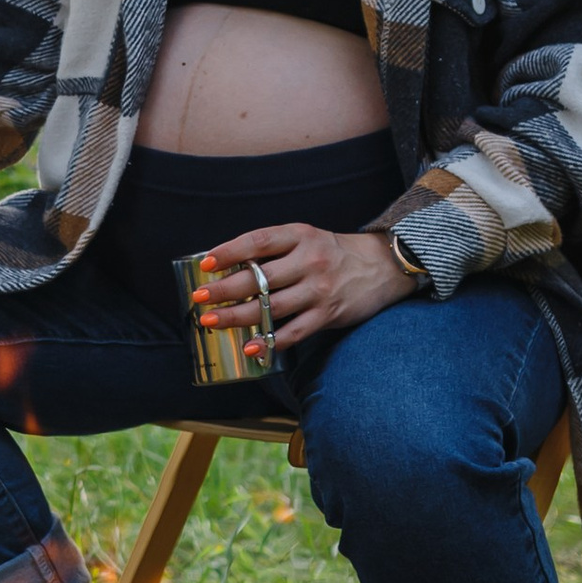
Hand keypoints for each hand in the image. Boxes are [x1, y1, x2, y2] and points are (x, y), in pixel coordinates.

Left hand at [194, 223, 413, 350]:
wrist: (382, 266)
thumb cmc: (331, 253)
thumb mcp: (304, 238)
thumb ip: (272, 249)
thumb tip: (224, 266)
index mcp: (299, 235)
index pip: (258, 241)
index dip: (229, 251)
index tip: (206, 264)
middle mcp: (309, 260)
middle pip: (260, 278)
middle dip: (225, 289)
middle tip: (199, 298)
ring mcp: (320, 289)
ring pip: (271, 307)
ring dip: (238, 316)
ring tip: (212, 321)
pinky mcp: (329, 313)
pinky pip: (295, 331)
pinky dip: (271, 341)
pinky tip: (251, 347)